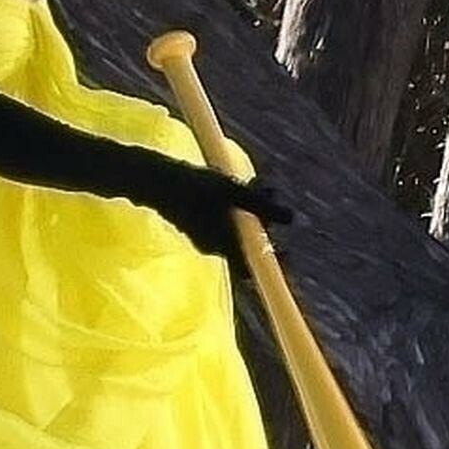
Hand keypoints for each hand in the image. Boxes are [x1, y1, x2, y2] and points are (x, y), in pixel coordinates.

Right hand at [162, 167, 291, 270]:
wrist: (157, 182)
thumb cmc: (195, 186)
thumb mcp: (234, 191)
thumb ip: (262, 206)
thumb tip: (292, 218)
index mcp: (224, 244)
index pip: (253, 266)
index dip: (271, 260)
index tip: (286, 251)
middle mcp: (212, 247)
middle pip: (246, 245)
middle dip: (262, 222)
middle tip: (270, 194)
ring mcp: (201, 238)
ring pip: (233, 232)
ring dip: (248, 213)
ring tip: (255, 185)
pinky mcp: (194, 227)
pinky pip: (219, 225)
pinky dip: (231, 212)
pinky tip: (232, 188)